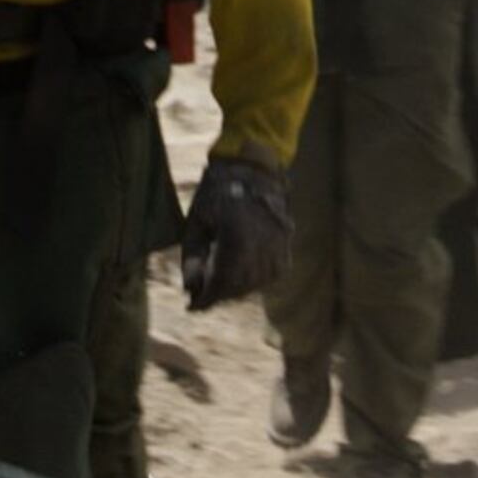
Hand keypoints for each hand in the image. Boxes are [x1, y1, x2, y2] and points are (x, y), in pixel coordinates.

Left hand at [181, 155, 293, 309]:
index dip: (206, 298)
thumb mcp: (197, 221)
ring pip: (256, 283)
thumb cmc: (218, 193)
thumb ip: (193, 257)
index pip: (222, 281)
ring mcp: (279, 246)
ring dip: (236, 289)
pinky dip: (254, 280)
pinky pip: (270, 274)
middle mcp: (262, 245)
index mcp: (237, 237)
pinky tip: (240, 275)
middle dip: (219, 295)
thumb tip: (190, 288)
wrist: (253, 170)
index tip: (192, 307)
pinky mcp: (287, 246)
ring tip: (218, 285)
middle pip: (239, 286)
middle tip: (202, 296)